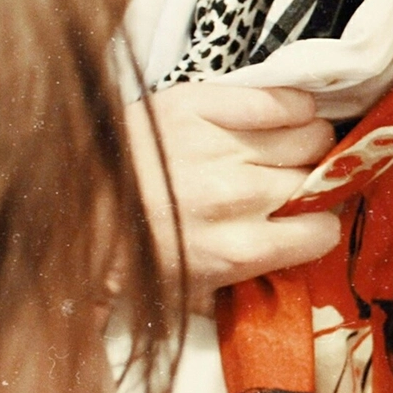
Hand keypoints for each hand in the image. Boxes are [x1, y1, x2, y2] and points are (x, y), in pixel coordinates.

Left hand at [127, 84, 341, 311]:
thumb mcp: (189, 292)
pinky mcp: (201, 105)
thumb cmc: (133, 251)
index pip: (322, 232)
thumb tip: (293, 279)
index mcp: (238, 249)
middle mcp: (237, 197)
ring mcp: (220, 146)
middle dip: (314, 182)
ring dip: (309, 142)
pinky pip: (279, 100)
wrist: (70, 201)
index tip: (306, 220)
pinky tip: (284, 115)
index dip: (317, 226)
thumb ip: (244, 289)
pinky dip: (293, 106)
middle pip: (320, 179)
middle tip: (294, 182)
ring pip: (311, 135)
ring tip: (288, 147)